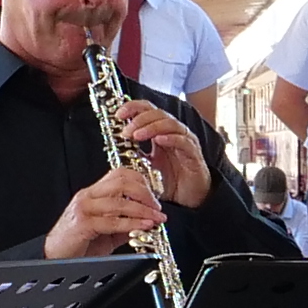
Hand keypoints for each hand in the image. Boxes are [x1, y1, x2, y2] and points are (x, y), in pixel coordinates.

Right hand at [46, 166, 165, 259]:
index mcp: (93, 193)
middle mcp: (88, 196)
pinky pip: (112, 221)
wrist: (53, 257)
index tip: (155, 196)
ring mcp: (84, 208)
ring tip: (156, 218)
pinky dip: (132, 223)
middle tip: (158, 207)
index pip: (120, 174)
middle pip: (122, 182)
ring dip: (143, 210)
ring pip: (120, 201)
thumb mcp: (105, 232)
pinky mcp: (83, 223)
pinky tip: (143, 226)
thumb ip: (123, 225)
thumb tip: (145, 223)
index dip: (141, 181)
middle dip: (145, 194)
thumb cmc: (76, 244)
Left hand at [112, 93, 212, 207]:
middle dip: (139, 119)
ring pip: (169, 123)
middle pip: (157, 113)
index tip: (118, 114)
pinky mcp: (193, 153)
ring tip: (137, 135)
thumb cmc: (168, 181)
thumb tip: (114, 146)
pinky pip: (183, 140)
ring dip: (151, 127)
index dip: (133, 108)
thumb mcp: (145, 166)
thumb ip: (133, 154)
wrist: (188, 199)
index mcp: (160, 132)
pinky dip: (170, 138)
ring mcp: (185, 141)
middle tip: (126, 131)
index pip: (147, 110)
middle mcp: (173, 132)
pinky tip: (159, 140)